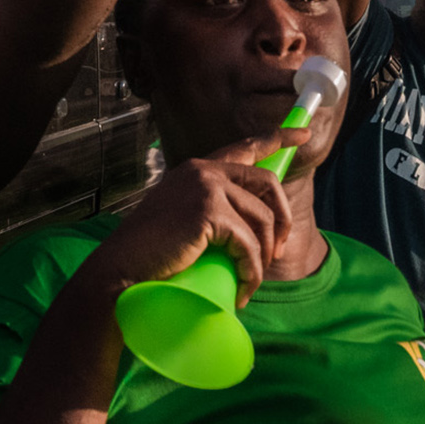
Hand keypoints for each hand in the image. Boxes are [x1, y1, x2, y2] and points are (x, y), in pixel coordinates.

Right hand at [74, 151, 297, 311]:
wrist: (121, 271)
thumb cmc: (149, 256)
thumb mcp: (182, 222)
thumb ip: (210, 215)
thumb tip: (249, 236)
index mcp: (196, 170)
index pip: (245, 147)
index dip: (278, 138)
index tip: (303, 133)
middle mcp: (203, 170)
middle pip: (267, 184)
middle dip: (283, 219)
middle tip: (278, 252)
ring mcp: (206, 188)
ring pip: (263, 220)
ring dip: (264, 257)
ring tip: (249, 281)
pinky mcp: (209, 212)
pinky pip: (249, 245)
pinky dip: (251, 272)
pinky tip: (242, 290)